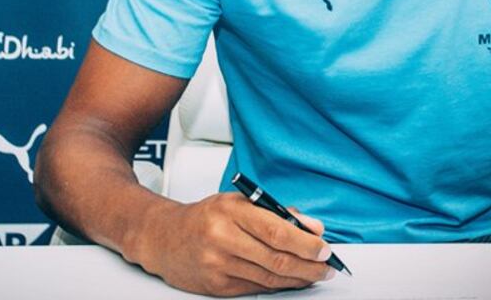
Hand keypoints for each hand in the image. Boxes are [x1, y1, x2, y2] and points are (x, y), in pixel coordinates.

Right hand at [133, 192, 336, 296]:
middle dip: (309, 266)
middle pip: (276, 258)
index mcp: (232, 209)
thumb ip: (279, 213)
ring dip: (298, 279)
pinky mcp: (215, 285)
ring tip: (314, 275)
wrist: (163, 238)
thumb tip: (314, 228)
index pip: (277, 230)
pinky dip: (277, 285)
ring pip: (268, 277)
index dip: (306, 243)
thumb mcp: (240, 203)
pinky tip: (290, 281)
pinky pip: (255, 288)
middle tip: (327, 268)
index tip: (325, 249)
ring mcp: (217, 263)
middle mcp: (223, 236)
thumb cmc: (207, 217)